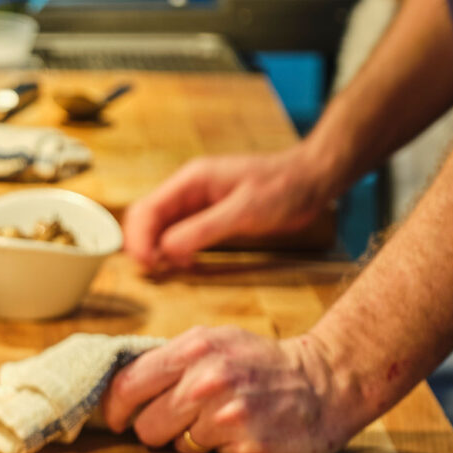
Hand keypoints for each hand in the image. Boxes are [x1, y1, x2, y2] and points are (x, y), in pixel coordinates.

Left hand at [100, 326, 367, 452]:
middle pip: (145, 426)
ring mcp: (228, 414)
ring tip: (219, 421)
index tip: (116, 419)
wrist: (326, 383)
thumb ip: (169, 361)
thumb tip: (117, 388)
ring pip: (175, 445)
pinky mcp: (248, 445)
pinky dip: (219, 449)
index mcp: (193, 348)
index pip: (127, 385)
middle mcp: (207, 380)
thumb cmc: (259, 364)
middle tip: (180, 422)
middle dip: (156, 429)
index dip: (115, 408)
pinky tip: (241, 432)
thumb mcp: (214, 344)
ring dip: (190, 439)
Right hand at [122, 149, 339, 272]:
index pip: (146, 209)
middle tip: (154, 273)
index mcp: (190, 180)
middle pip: (147, 218)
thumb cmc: (284, 189)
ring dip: (159, 250)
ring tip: (170, 272)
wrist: (313, 179)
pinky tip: (187, 265)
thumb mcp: (244, 211)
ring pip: (161, 228)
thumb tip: (166, 250)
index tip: (147, 265)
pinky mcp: (209, 215)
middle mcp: (187, 189)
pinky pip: (181, 233)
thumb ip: (202, 229)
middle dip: (143, 245)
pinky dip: (177, 251)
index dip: (139, 239)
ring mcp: (197, 202)